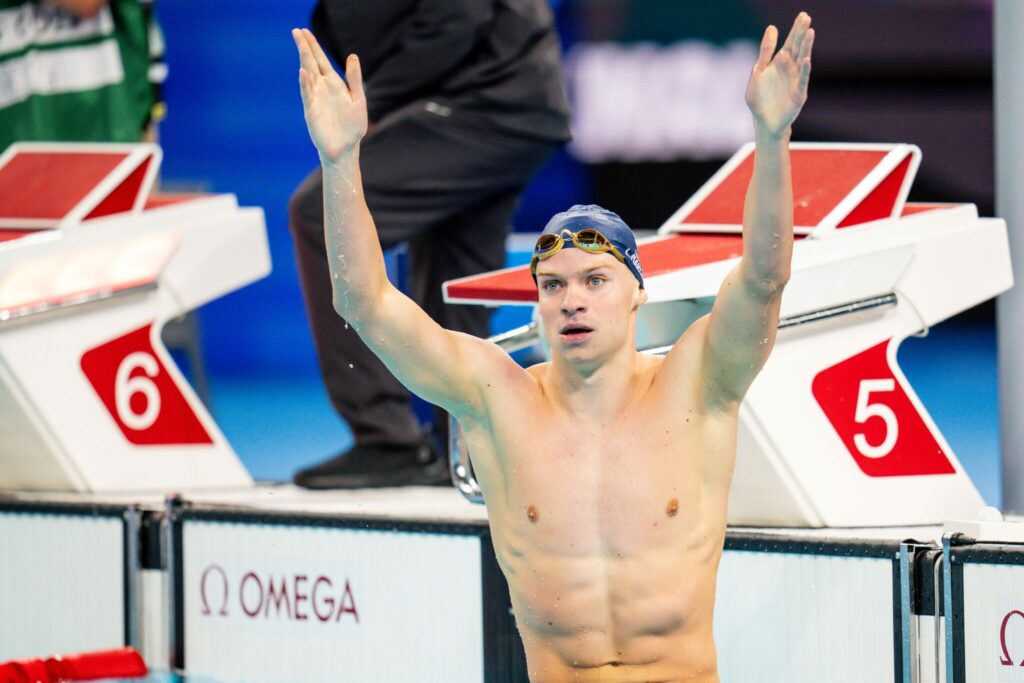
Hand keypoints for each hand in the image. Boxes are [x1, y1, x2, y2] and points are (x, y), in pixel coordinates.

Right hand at [292, 28, 367, 162]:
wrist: (346, 149)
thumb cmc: (352, 127)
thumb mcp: (358, 99)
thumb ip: (354, 79)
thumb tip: (352, 55)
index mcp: (334, 84)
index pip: (321, 60)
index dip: (314, 46)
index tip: (305, 31)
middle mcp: (322, 88)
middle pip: (311, 63)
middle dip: (305, 47)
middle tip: (296, 30)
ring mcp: (315, 99)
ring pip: (307, 74)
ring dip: (304, 59)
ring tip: (299, 43)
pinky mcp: (311, 111)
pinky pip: (307, 94)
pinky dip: (305, 83)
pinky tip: (303, 71)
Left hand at [745, 12, 813, 137]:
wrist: (764, 123)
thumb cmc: (761, 100)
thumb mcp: (759, 72)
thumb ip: (765, 51)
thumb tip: (772, 27)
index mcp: (781, 63)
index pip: (790, 43)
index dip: (796, 29)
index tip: (803, 15)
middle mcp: (791, 70)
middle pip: (798, 48)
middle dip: (802, 33)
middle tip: (807, 18)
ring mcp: (797, 82)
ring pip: (803, 61)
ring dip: (807, 47)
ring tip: (810, 32)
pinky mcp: (798, 95)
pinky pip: (802, 81)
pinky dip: (804, 71)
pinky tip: (806, 60)